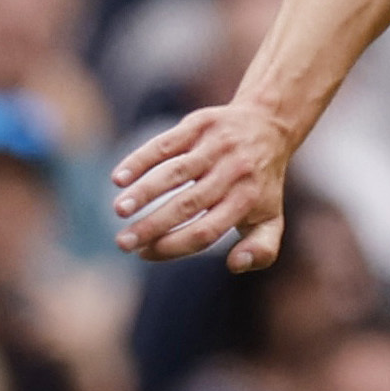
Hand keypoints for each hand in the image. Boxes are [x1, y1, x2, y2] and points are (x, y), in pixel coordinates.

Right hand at [113, 102, 291, 270]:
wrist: (268, 126)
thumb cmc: (260, 185)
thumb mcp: (271, 220)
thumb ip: (261, 251)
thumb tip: (235, 265)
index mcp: (246, 202)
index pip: (205, 232)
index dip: (173, 246)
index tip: (144, 254)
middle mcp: (232, 174)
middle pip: (187, 206)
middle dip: (152, 226)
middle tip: (123, 243)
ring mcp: (214, 148)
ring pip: (174, 174)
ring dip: (144, 193)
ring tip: (119, 211)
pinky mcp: (199, 125)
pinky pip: (165, 144)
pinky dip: (141, 160)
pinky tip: (119, 178)